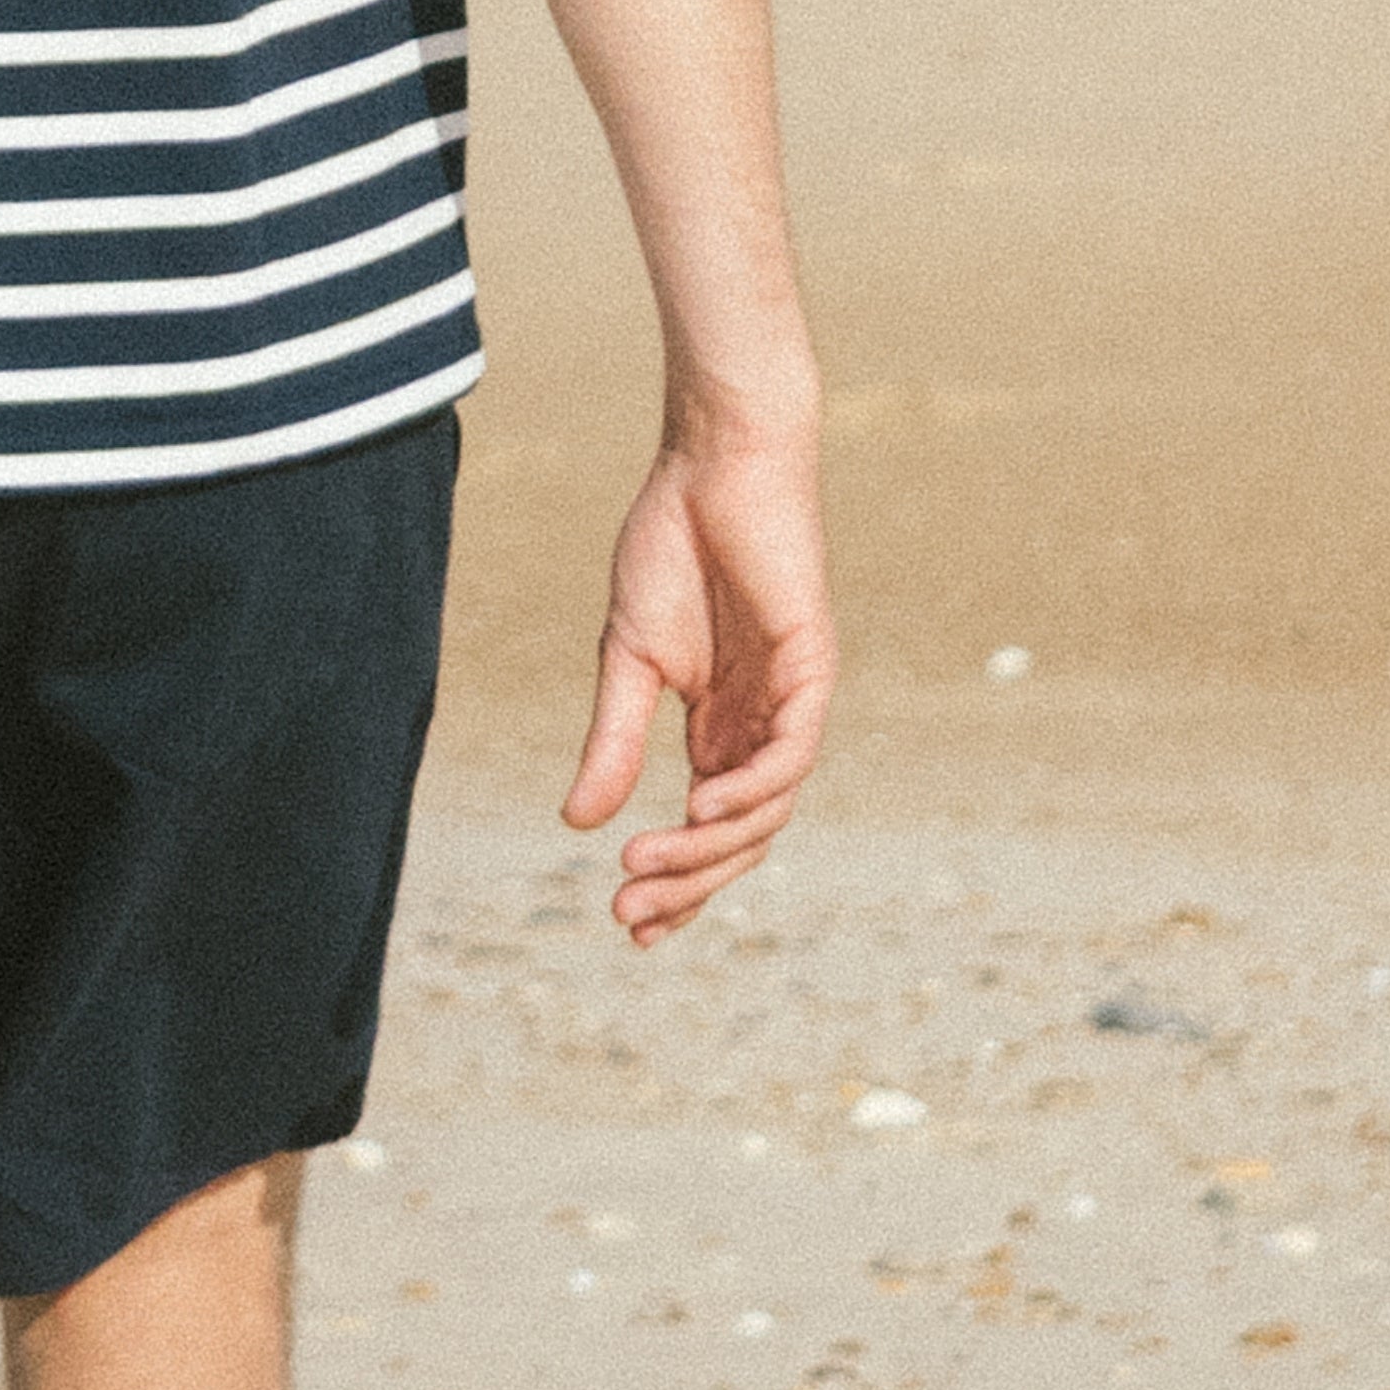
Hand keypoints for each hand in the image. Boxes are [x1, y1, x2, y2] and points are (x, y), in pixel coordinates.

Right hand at [563, 425, 833, 942]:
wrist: (711, 462)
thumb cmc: (672, 546)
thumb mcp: (628, 658)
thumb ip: (615, 739)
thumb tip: (577, 823)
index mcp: (719, 727)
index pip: (708, 829)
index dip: (675, 881)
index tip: (627, 926)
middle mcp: (761, 726)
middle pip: (739, 835)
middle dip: (686, 881)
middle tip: (628, 912)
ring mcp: (791, 701)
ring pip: (767, 807)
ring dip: (710, 846)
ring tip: (648, 865)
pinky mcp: (812, 667)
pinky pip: (792, 750)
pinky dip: (754, 788)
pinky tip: (702, 808)